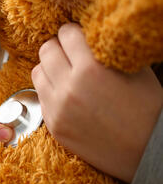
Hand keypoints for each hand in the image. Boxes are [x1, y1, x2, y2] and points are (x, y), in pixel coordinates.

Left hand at [32, 23, 162, 182]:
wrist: (146, 153)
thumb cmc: (147, 110)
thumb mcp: (135, 71)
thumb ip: (107, 49)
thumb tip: (90, 33)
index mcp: (91, 70)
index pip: (66, 34)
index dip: (73, 31)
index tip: (77, 35)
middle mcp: (69, 88)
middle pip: (46, 50)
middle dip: (58, 46)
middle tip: (68, 51)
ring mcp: (57, 108)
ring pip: (37, 72)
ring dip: (49, 67)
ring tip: (64, 71)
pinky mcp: (53, 125)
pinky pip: (40, 96)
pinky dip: (49, 89)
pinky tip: (65, 92)